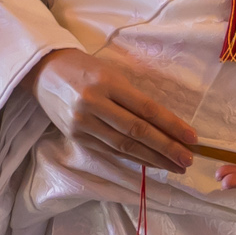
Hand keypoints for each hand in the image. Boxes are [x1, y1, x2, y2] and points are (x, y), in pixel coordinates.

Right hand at [32, 49, 197, 176]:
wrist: (43, 70)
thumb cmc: (83, 68)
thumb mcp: (110, 73)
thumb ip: (133, 98)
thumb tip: (164, 125)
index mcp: (107, 82)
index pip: (147, 109)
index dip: (172, 126)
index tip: (193, 139)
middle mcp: (93, 104)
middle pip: (138, 131)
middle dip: (167, 148)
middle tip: (188, 160)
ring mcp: (82, 123)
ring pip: (125, 146)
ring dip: (153, 159)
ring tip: (174, 166)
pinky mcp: (76, 136)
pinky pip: (110, 151)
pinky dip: (133, 159)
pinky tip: (149, 162)